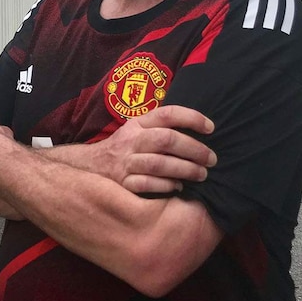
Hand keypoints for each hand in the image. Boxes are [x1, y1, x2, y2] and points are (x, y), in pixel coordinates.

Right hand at [89, 105, 216, 193]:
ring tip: (202, 174)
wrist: (89, 166)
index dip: (192, 118)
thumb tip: (201, 130)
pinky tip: (178, 187)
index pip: (167, 114)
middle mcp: (131, 140)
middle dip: (194, 149)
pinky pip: (147, 185)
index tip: (211, 128)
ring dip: (185, 170)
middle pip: (166, 139)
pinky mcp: (122, 182)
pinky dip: (166, 186)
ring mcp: (125, 162)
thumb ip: (161, 127)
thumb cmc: (125, 147)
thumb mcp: (138, 130)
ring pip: (158, 164)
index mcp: (138, 123)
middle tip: (212, 159)